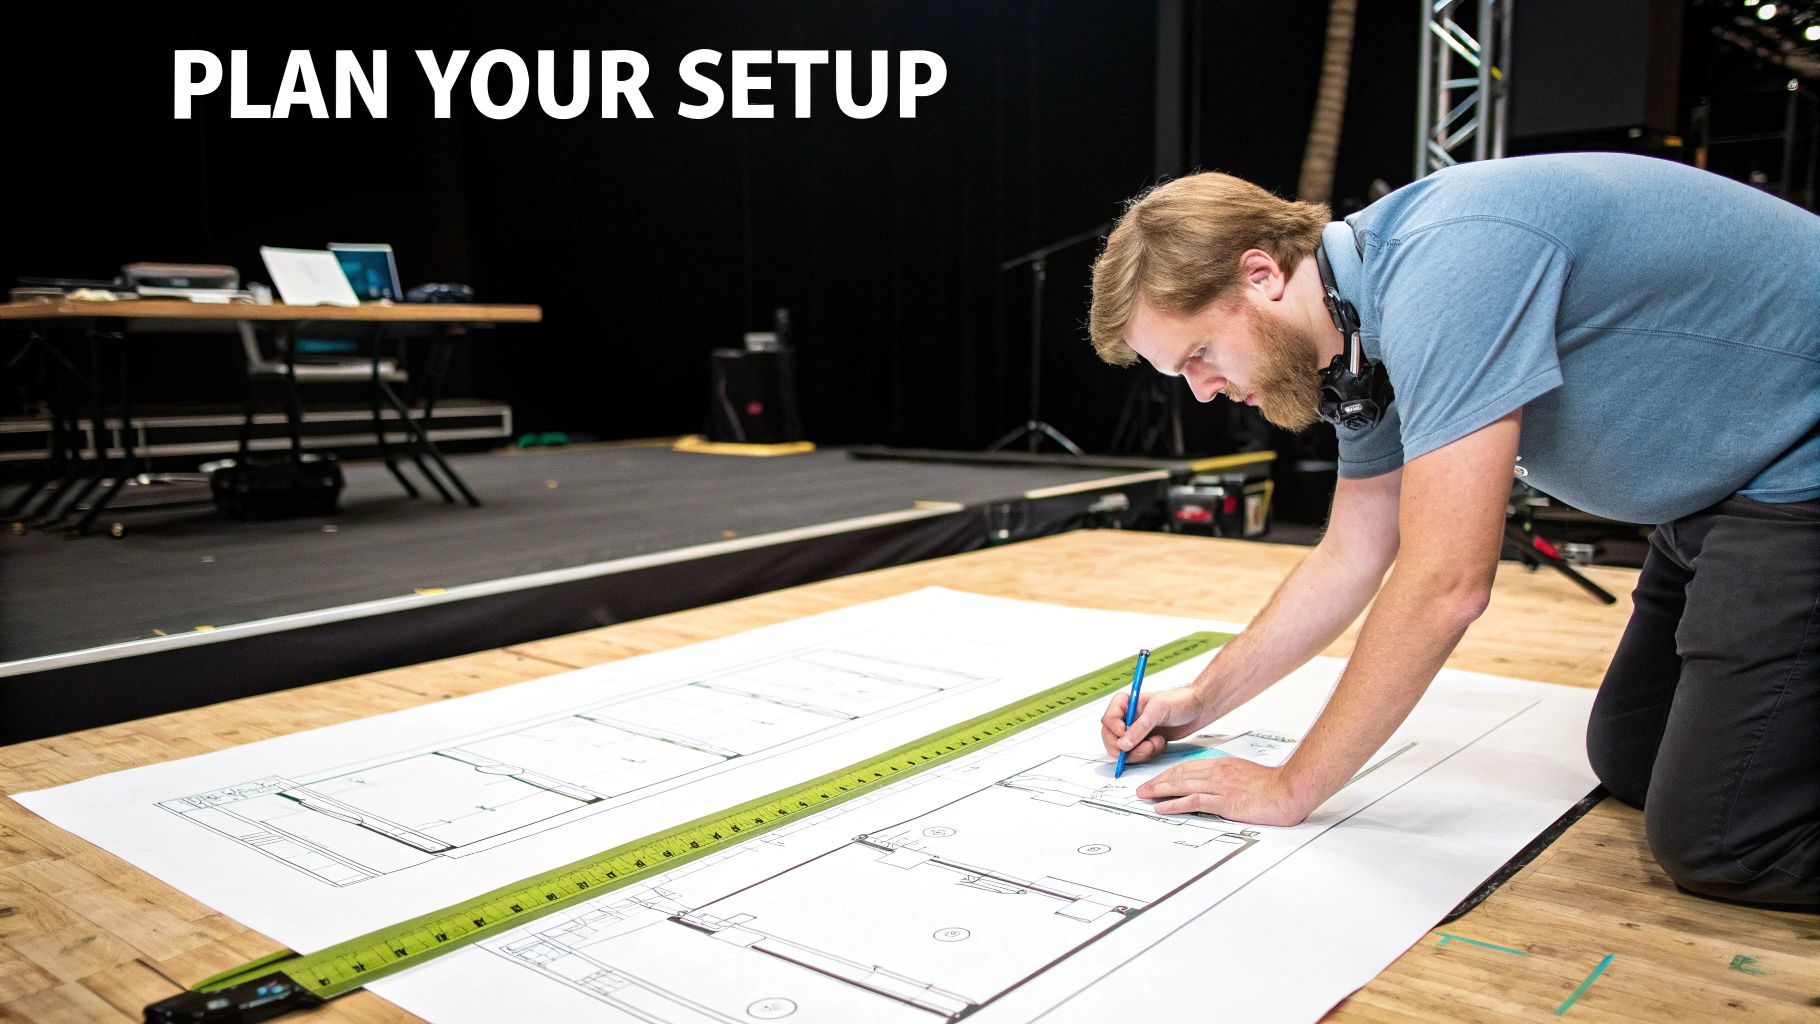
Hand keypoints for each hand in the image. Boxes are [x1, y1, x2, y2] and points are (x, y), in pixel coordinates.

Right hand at [1100, 687, 1210, 764]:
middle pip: (1110, 739)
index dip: (1115, 732)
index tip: (1128, 736)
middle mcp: (1126, 718)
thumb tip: (1123, 744)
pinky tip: (1159, 743)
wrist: (1198, 709)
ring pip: (1123, 751)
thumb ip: (1139, 728)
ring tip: (1156, 743)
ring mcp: (1134, 731)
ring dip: (1140, 752)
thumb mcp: (1157, 711)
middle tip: (1144, 747)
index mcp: (1125, 704)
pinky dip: (1147, 754)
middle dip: (1127, 748)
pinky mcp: (1143, 742)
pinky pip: (1136, 755)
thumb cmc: (1180, 702)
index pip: (1107, 721)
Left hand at [1135, 756, 1318, 826]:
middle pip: (1180, 774)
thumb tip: (1209, 784)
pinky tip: (1162, 806)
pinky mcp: (1224, 802)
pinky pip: (1194, 801)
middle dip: (1158, 781)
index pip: (1186, 767)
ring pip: (1182, 785)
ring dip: (1160, 791)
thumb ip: (1224, 776)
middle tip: (1142, 788)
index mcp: (1221, 764)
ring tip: (1145, 796)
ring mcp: (1219, 787)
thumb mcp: (1242, 773)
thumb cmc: (1269, 785)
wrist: (1287, 790)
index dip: (1167, 773)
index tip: (1156, 779)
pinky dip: (1175, 803)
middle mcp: (1217, 773)